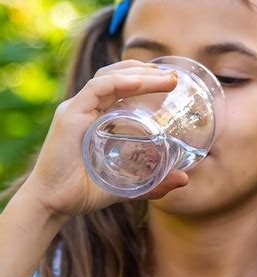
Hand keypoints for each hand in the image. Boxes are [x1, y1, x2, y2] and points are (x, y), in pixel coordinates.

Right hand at [25, 60, 188, 220]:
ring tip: (166, 78)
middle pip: (117, 76)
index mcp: (96, 116)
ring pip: (109, 78)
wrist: (53, 206)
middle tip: (174, 76)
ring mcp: (77, 109)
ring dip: (140, 74)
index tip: (172, 80)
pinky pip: (96, 90)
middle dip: (147, 71)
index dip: (146, 78)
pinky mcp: (70, 116)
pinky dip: (119, 82)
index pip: (121, 85)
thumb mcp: (127, 185)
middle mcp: (86, 108)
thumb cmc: (84, 192)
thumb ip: (153, 183)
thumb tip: (183, 180)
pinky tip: (141, 82)